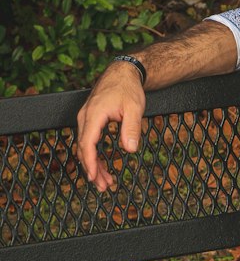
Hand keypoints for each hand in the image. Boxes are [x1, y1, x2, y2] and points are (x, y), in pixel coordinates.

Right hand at [75, 61, 145, 191]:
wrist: (123, 73)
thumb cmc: (128, 89)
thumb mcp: (135, 108)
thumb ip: (132, 128)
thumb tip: (130, 149)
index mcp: (94, 115)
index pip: (87, 143)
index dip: (90, 162)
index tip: (94, 177)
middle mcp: (85, 117)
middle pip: (83, 149)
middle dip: (92, 169)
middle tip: (103, 187)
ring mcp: (86, 119)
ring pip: (85, 147)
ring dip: (94, 165)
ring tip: (105, 182)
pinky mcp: (90, 121)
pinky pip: (89, 141)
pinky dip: (94, 155)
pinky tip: (102, 166)